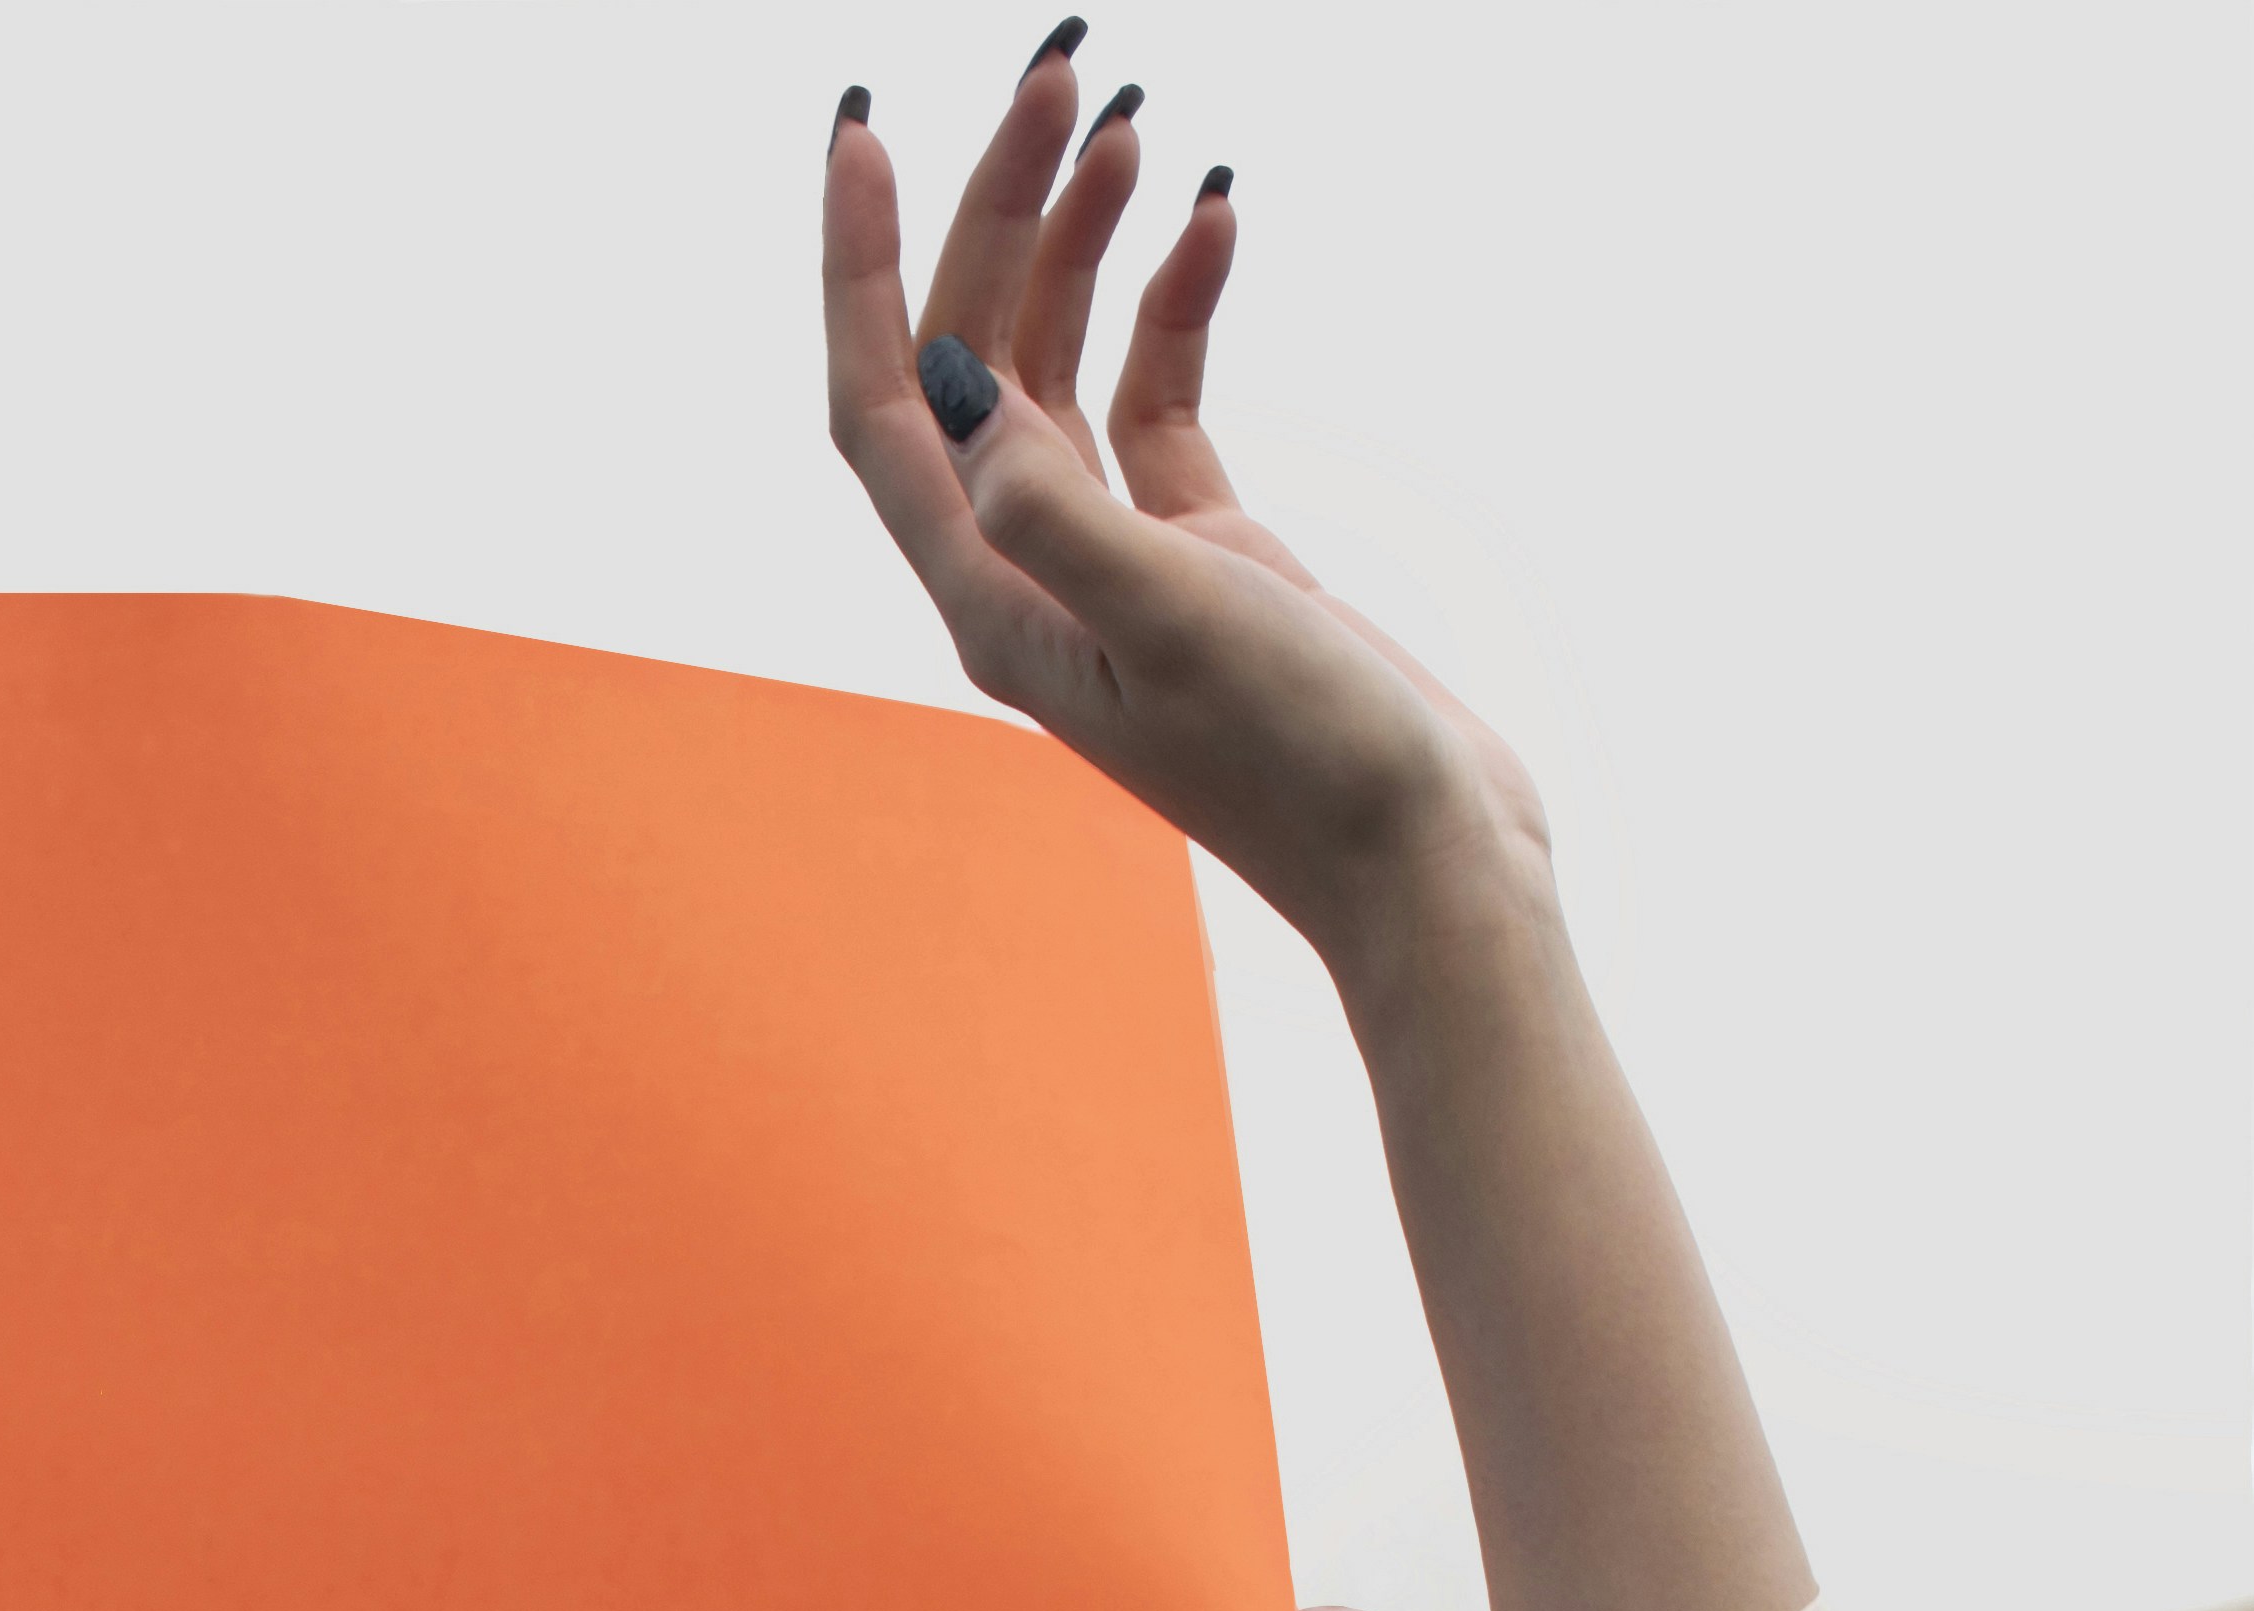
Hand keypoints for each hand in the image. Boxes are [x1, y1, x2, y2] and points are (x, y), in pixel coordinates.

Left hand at [823, 70, 1543, 970]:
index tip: (864, 126)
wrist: (1427, 860)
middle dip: (998, 207)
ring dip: (1083, 239)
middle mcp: (1029, 579)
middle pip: (967, 356)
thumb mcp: (1175, 623)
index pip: (880, 407)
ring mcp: (1113, 563)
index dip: (856, 268)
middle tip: (1064, 70)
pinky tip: (1215, 219)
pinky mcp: (1199, 553)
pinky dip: (1176, 302)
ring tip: (1131, 121)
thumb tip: (965, 397)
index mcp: (990, 603)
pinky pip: (1156, 397)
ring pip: (1058, 362)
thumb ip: (1059, 513)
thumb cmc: (1306, 764)